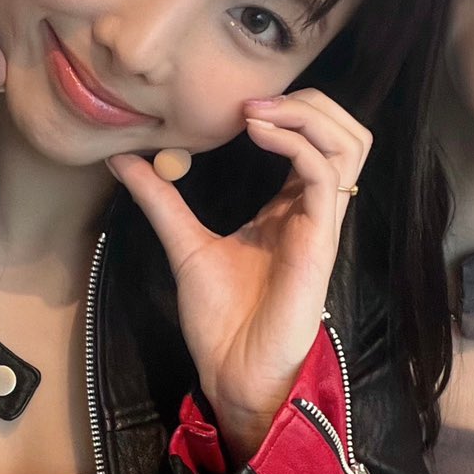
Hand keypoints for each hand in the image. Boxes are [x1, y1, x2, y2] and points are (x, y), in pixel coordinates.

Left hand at [110, 90, 370, 461]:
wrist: (232, 372)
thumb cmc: (220, 320)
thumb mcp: (183, 244)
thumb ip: (160, 200)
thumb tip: (124, 160)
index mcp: (289, 206)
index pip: (314, 139)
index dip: (284, 109)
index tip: (233, 105)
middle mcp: (312, 209)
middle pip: (345, 131)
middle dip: (307, 101)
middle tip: (251, 100)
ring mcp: (320, 224)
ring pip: (349, 144)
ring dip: (306, 115)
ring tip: (257, 112)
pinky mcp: (319, 242)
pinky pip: (325, 177)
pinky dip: (295, 144)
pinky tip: (257, 136)